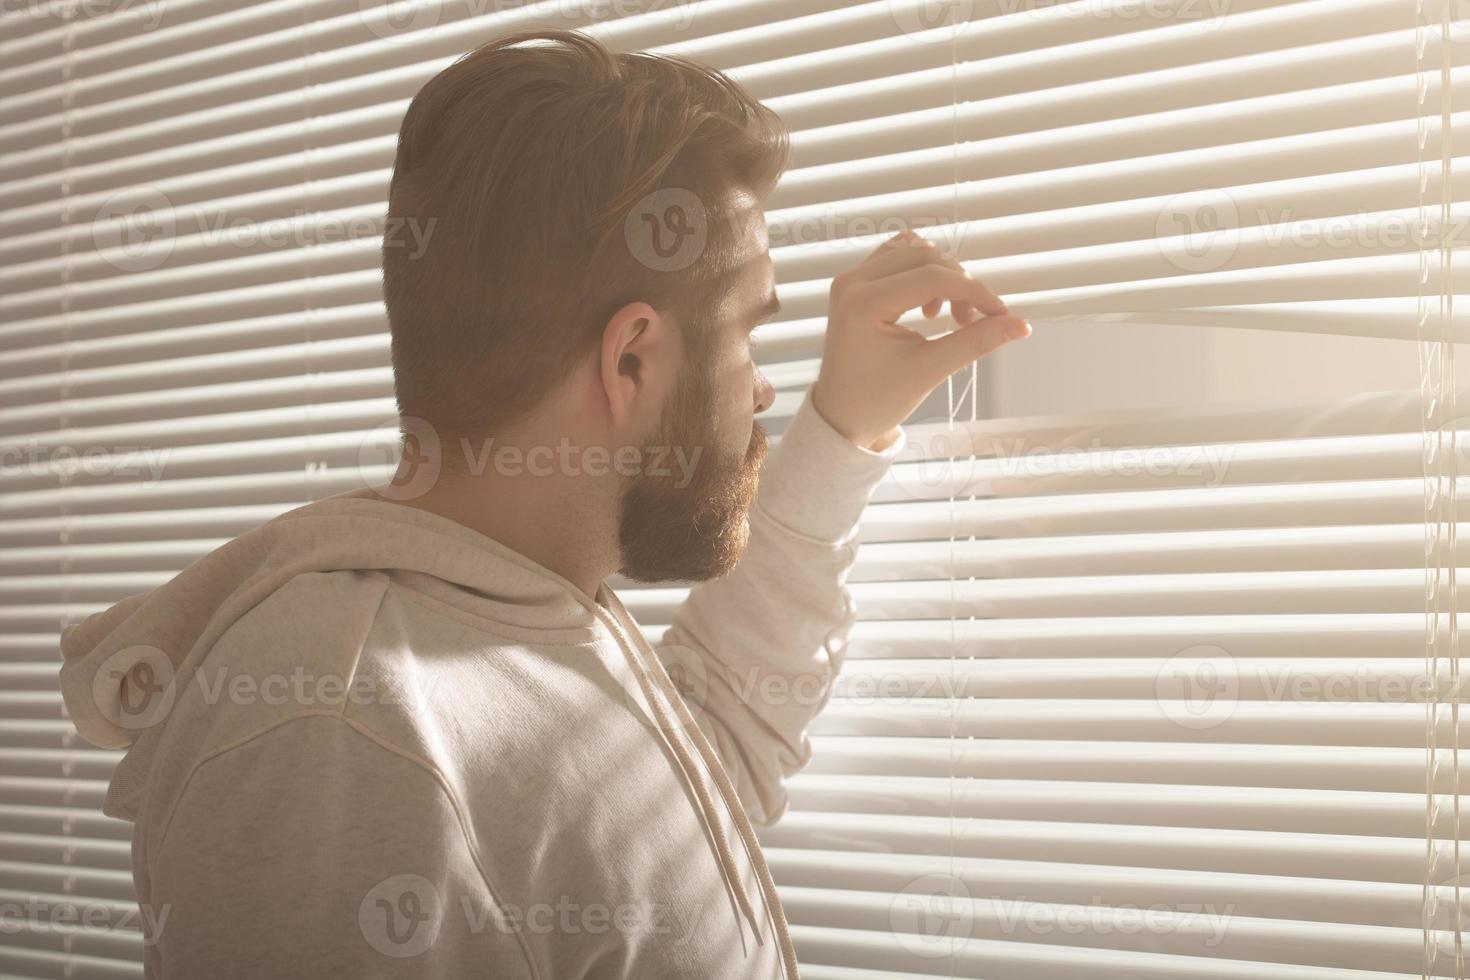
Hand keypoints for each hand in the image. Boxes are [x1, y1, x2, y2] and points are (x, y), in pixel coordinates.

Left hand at [810, 229, 1029, 449]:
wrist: (840, 417)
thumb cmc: (878, 401)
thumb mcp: (931, 370)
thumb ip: (977, 342)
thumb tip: (1022, 325)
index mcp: (863, 303)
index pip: (934, 277)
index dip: (975, 291)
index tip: (1001, 314)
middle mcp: (851, 282)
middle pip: (925, 256)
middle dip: (960, 283)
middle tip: (974, 321)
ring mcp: (850, 280)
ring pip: (913, 252)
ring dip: (943, 276)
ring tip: (950, 316)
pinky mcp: (855, 284)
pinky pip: (896, 258)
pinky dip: (923, 273)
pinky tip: (931, 304)